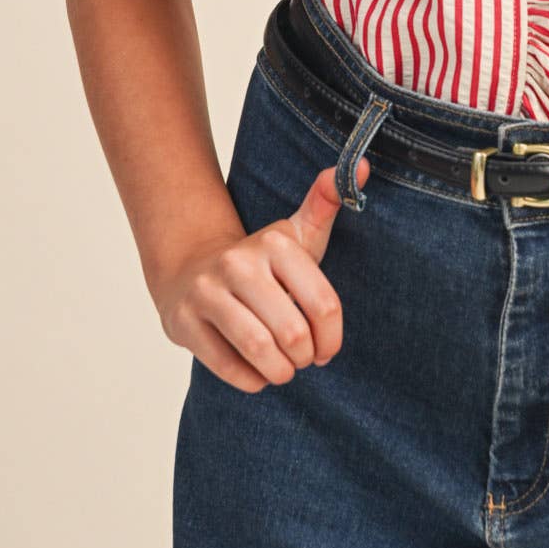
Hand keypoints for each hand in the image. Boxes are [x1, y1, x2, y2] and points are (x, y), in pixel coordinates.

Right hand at [153, 158, 368, 393]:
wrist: (189, 268)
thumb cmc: (260, 263)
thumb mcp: (296, 233)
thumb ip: (328, 203)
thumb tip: (364, 167)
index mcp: (275, 244)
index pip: (323, 305)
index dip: (331, 339)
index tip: (327, 349)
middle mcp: (239, 263)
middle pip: (293, 333)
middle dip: (304, 357)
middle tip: (302, 359)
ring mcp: (207, 292)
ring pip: (259, 350)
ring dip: (280, 372)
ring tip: (283, 370)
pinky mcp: (184, 321)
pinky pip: (229, 367)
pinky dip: (251, 380)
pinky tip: (256, 373)